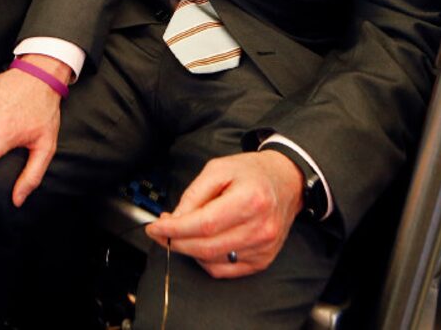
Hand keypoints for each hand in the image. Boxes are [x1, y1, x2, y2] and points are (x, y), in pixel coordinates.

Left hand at [144, 151, 303, 277]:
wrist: (286, 182)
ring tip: (180, 233)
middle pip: (206, 246)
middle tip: (161, 232)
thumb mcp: (218, 169)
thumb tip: (174, 220)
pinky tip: (199, 244)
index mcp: (250, 200)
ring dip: (188, 251)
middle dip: (176, 242)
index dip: (174, 229)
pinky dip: (205, 260)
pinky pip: (225, 270)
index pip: (204, 224)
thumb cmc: (251, 172)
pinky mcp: (263, 260)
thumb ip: (194, 194)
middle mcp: (260, 228)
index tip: (154, 227)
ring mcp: (264, 247)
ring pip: (213, 261)